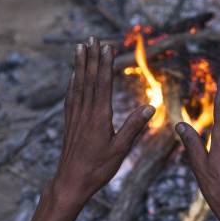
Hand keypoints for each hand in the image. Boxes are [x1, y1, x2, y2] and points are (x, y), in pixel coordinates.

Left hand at [50, 36, 154, 207]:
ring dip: (79, 65)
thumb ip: (134, 126)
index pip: (103, 85)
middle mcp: (85, 113)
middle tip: (91, 38)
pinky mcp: (70, 124)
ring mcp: (75, 118)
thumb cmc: (98, 168)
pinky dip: (72, 84)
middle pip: (88, 80)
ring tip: (79, 48)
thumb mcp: (121, 149)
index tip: (107, 47)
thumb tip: (150, 106)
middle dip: (90, 57)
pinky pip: (70, 98)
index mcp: (99, 118)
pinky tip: (72, 77)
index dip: (105, 65)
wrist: (71, 182)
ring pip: (78, 86)